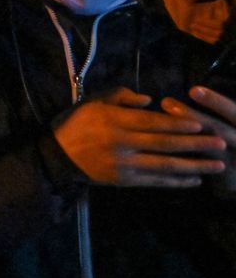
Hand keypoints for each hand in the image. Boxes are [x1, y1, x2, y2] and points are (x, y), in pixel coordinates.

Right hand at [53, 87, 225, 187]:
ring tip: (217, 165)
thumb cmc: (77, 123)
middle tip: (221, 143)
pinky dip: (176, 181)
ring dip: (194, 166)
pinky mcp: (124, 180)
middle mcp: (122, 143)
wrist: (58, 155)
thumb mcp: (94, 102)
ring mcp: (124, 164)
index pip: (152, 122)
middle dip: (196, 144)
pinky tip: (194, 180)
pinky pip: (155, 181)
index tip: (201, 124)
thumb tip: (151, 100)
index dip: (178, 123)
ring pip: (165, 165)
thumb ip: (121, 96)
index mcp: (115, 121)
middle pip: (165, 144)